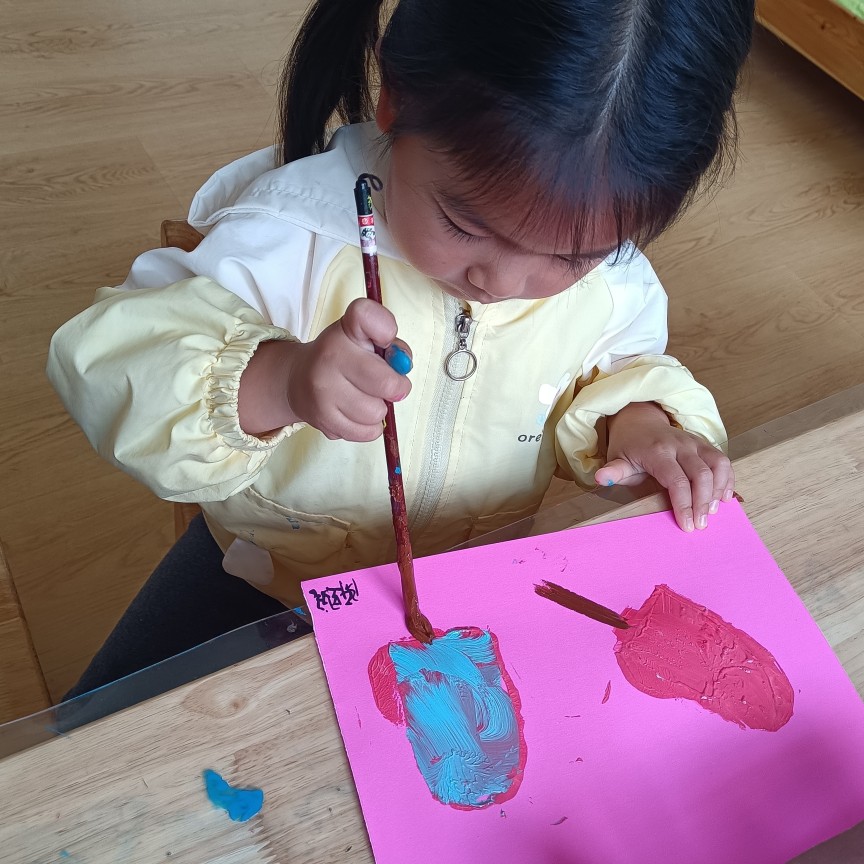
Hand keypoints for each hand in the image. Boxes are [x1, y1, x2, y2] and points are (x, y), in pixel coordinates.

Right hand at [238, 299, 410, 439]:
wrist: (296, 379)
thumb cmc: (342, 356)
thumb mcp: (365, 339)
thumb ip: (392, 346)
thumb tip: (403, 367)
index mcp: (345, 329)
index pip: (366, 316)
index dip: (386, 329)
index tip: (386, 341)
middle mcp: (330, 356)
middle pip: (387, 383)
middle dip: (396, 387)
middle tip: (386, 384)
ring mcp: (323, 390)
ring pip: (377, 412)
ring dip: (379, 409)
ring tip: (365, 398)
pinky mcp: (323, 419)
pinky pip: (367, 433)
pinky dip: (368, 427)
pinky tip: (356, 413)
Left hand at [595, 402, 734, 532]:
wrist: (640, 420)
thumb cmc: (628, 445)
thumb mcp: (617, 458)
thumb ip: (613, 471)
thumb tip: (601, 479)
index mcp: (657, 451)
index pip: (677, 480)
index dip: (684, 504)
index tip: (687, 526)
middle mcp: (680, 444)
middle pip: (702, 474)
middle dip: (704, 502)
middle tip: (702, 525)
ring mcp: (694, 442)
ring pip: (718, 464)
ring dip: (720, 490)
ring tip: (715, 512)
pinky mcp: (704, 444)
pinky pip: (723, 460)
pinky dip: (728, 480)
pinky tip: (725, 498)